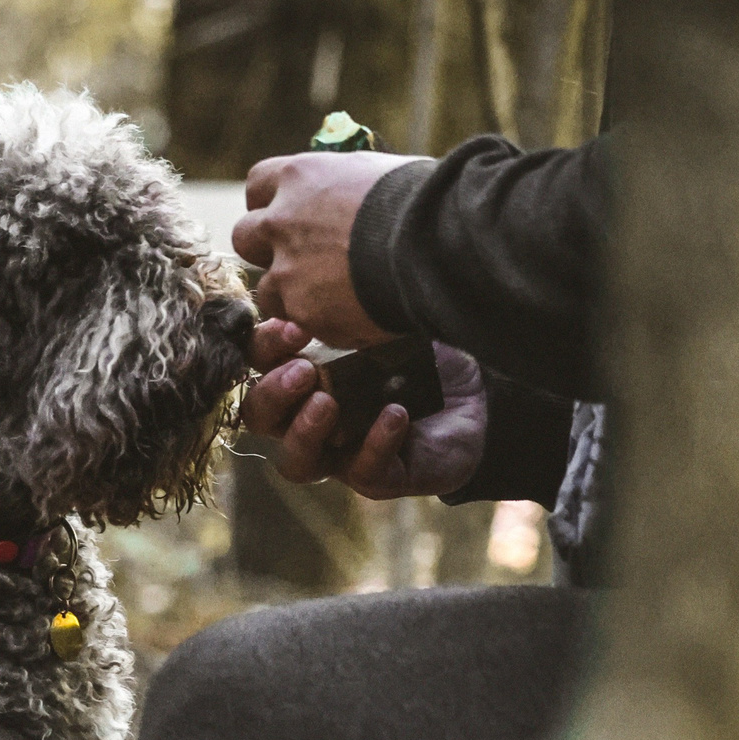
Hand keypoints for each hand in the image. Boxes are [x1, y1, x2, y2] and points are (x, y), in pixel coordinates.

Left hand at [232, 151, 419, 349]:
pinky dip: (321, 323)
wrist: (434, 242)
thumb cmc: (423, 199)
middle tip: (301, 261)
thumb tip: (354, 193)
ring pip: (268, 290)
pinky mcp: (302, 310)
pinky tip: (355, 316)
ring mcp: (286, 269)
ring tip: (336, 297)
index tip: (288, 214)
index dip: (271, 203)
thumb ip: (348, 186)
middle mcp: (282, 220)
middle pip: (246, 237)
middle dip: (267, 251)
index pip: (258, 184)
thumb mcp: (380, 172)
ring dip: (292, 296)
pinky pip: (300, 322)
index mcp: (301, 176)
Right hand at [242, 319, 486, 499]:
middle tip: (302, 371)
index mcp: (302, 377)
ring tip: (328, 403)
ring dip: (304, 432)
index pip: (257, 368)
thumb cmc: (423, 351)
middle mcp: (310, 419)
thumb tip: (318, 262)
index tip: (291, 326)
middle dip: (273, 395)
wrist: (480, 391)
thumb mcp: (384, 318)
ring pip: (296, 462)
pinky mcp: (379, 478)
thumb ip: (345, 304)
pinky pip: (364, 472)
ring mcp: (340, 455)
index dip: (263, 350)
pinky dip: (375, 443)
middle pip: (260, 418)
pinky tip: (395, 414)